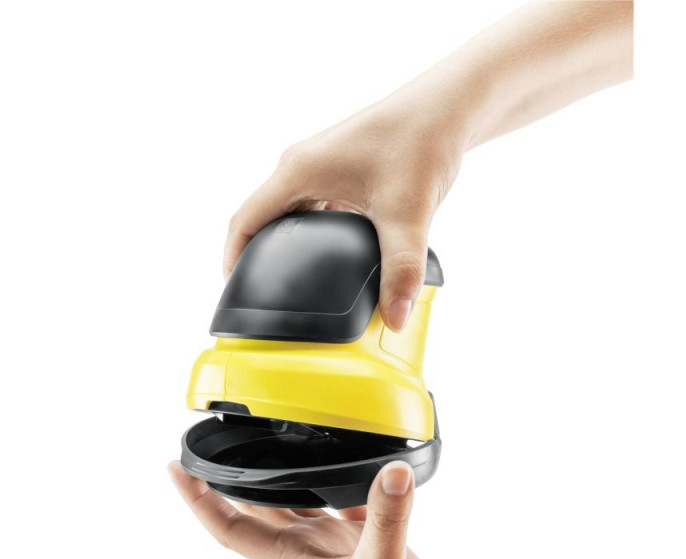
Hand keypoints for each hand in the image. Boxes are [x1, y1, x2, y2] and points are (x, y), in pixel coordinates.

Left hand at [168, 460, 471, 558]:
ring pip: (307, 502)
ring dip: (291, 476)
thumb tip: (393, 471)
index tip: (175, 467)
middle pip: (263, 507)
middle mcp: (314, 550)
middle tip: (223, 443)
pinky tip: (358, 466)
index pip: (232, 526)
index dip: (200, 500)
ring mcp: (345, 548)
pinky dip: (353, 484)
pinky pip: (355, 504)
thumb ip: (386, 522)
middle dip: (240, 479)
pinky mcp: (377, 546)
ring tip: (281, 440)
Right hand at [223, 94, 466, 330]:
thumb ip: (401, 269)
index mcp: (299, 171)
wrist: (448, 108)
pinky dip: (314, 233)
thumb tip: (396, 319)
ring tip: (293, 281)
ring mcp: (322, 167)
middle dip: (259, 256)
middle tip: (265, 295)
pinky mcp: (342, 171)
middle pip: (263, 217)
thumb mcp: (407, 214)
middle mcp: (302, 167)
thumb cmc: (420, 142)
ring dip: (287, 244)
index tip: (233, 291)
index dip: (232, 257)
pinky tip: (332, 257)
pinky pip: (314, 207)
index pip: (245, 219)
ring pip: (290, 212)